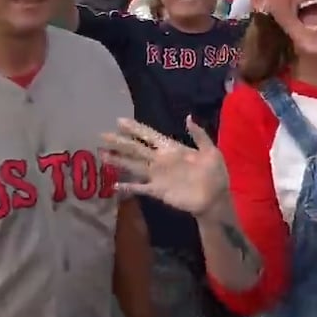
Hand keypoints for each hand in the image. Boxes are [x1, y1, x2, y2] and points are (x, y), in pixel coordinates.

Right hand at [101, 116, 228, 217]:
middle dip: (119, 142)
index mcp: (172, 148)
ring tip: (102, 154)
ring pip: (133, 166)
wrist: (215, 199)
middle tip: (102, 135)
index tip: (120, 121)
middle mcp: (161, 160)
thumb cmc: (215, 174)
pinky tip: (114, 185)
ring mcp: (157, 175)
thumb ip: (199, 135)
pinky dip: (127, 187)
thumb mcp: (211, 151)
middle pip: (136, 149)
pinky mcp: (157, 191)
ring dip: (118, 161)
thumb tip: (188, 117)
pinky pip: (139, 188)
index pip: (150, 135)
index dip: (135, 128)